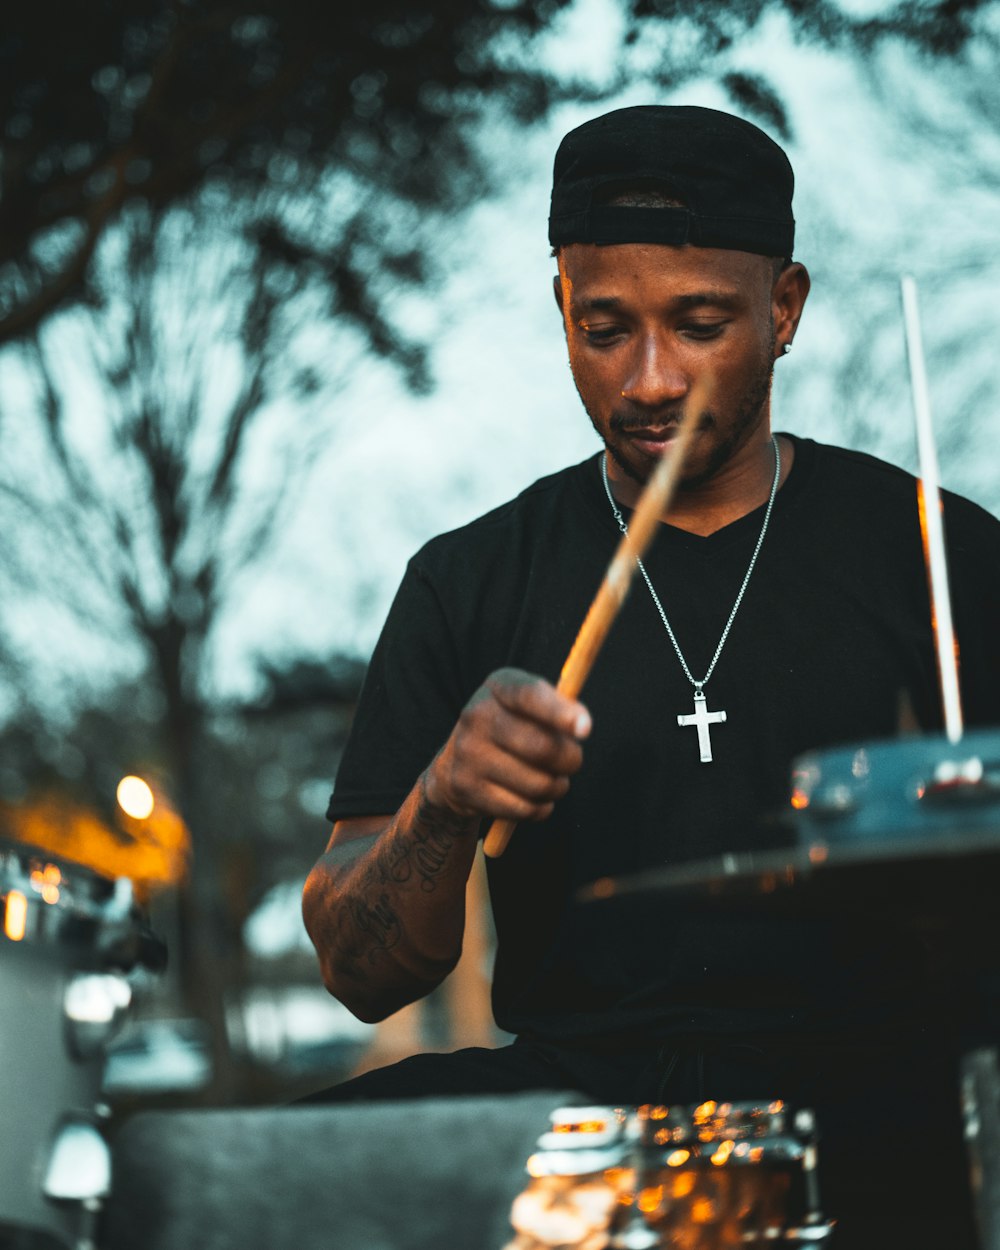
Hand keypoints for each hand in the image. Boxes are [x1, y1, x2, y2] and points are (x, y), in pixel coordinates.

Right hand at [424, 667, 590, 821]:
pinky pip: (524, 809)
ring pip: (538, 784)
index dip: (560, 713)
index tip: (585, 729)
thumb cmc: (511, 728)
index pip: (529, 695)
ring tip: (553, 781)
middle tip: (572, 761)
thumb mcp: (529, 706)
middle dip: (571, 760)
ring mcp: (468, 752)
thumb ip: (558, 708)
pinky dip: (541, 808)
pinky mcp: (465, 787)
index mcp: (499, 687)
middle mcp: (477, 715)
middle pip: (542, 747)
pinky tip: (534, 798)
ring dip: (558, 787)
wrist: (455, 762)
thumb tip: (582, 726)